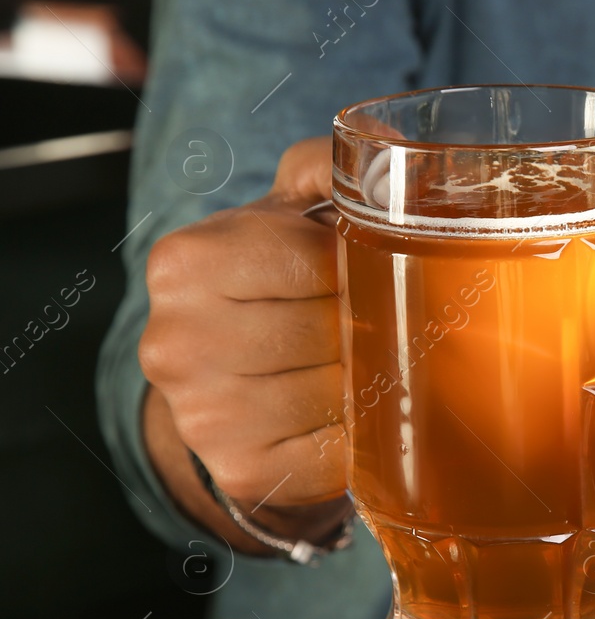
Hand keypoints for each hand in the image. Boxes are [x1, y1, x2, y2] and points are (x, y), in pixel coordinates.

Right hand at [139, 137, 347, 551]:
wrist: (237, 384)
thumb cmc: (279, 285)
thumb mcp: (293, 212)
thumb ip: (330, 165)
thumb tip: (381, 148)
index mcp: (186, 262)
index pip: (316, 259)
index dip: (367, 264)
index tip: (378, 270)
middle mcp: (176, 341)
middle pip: (329, 328)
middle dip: (376, 322)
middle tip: (395, 320)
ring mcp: (204, 415)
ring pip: (338, 389)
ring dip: (377, 376)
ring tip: (379, 361)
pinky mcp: (246, 471)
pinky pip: (342, 448)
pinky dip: (370, 430)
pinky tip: (366, 411)